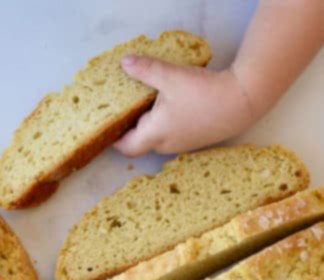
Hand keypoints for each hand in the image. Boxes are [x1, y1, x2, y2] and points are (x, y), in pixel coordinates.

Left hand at [114, 55, 255, 156]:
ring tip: (145, 103)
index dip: (113, 138)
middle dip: (130, 128)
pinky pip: (171, 135)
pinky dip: (164, 124)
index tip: (107, 126)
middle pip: (139, 142)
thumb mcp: (171, 76)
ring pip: (155, 138)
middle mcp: (165, 145)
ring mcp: (180, 145)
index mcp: (154, 134)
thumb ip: (145, 70)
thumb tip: (124, 63)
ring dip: (149, 124)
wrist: (242, 101)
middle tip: (124, 108)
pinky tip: (169, 105)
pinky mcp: (193, 139)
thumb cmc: (204, 92)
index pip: (125, 147)